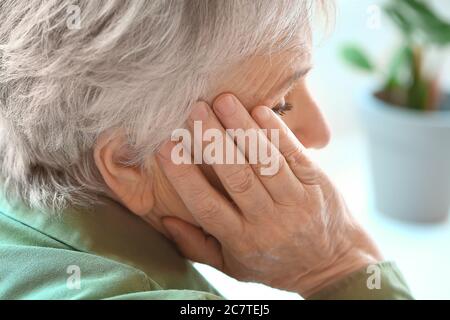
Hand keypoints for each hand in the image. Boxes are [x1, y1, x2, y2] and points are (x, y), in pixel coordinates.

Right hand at [157, 94, 381, 296]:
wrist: (332, 265)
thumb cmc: (274, 263)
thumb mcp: (233, 267)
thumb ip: (198, 246)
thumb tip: (166, 220)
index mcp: (242, 240)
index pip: (207, 206)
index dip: (184, 176)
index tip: (166, 147)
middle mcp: (268, 221)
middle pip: (237, 177)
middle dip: (213, 141)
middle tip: (194, 110)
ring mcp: (295, 201)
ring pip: (265, 161)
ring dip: (243, 129)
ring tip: (223, 101)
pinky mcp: (316, 184)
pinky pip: (295, 154)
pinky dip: (277, 132)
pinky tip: (260, 110)